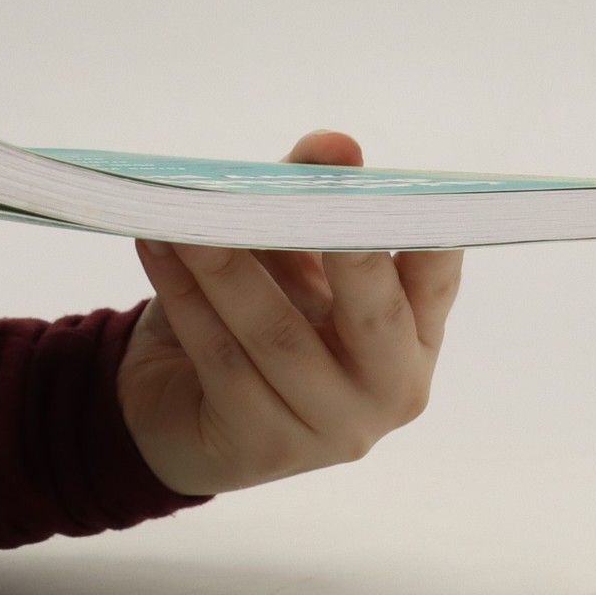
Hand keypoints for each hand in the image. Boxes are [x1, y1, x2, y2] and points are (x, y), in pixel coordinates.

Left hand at [116, 130, 463, 495]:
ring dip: (224, 265)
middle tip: (302, 195)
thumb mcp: (287, 253)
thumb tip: (335, 145)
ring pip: (277, 334)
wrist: (178, 409)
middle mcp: (392, 388)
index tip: (389, 181)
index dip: (423, 229)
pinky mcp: (262, 449)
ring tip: (186, 213)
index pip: (438, 276)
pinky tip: (158, 248)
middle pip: (374, 313)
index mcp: (415, 334)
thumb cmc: (256, 314)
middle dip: (338, 246)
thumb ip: (310, 195)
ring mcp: (331, 429)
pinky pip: (221, 360)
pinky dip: (184, 297)